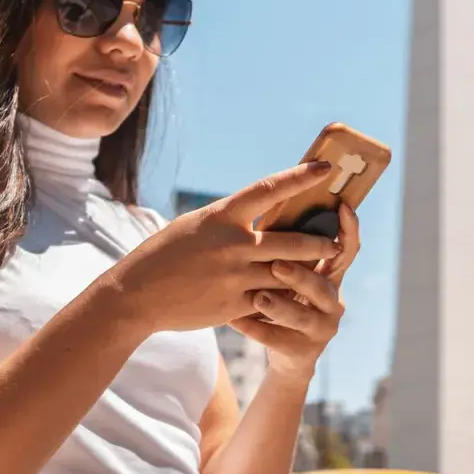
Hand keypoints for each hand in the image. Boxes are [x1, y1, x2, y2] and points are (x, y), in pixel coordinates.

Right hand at [115, 162, 341, 332]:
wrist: (137, 295)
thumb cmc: (166, 254)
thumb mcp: (196, 225)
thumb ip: (229, 222)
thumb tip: (260, 216)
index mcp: (222, 216)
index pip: (270, 189)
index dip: (301, 177)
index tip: (325, 168)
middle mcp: (233, 244)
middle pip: (292, 240)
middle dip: (320, 242)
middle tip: (336, 241)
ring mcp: (236, 277)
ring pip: (287, 273)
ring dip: (309, 272)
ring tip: (326, 270)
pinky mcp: (235, 305)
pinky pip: (271, 301)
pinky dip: (286, 298)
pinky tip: (299, 298)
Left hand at [229, 203, 361, 383]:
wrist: (285, 351)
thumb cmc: (283, 296)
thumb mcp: (289, 272)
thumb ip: (288, 246)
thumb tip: (275, 199)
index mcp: (330, 275)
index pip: (347, 249)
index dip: (349, 229)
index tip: (342, 206)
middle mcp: (332, 300)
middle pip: (323, 285)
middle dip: (302, 275)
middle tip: (277, 265)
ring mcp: (321, 328)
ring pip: (304, 317)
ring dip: (281, 306)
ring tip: (258, 298)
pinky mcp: (303, 352)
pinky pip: (278, 340)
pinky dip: (255, 329)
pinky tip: (234, 320)